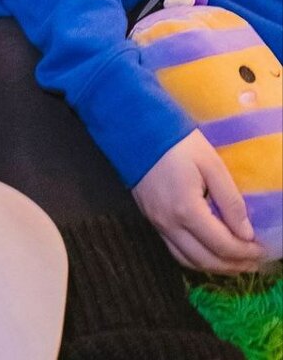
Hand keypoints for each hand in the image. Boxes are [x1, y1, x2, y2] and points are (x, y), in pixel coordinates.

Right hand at [132, 129, 266, 274]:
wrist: (136, 131)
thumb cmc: (178, 144)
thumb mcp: (211, 164)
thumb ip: (230, 200)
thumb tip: (246, 234)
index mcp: (186, 210)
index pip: (222, 245)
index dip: (246, 252)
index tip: (263, 250)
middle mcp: (169, 224)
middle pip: (206, 260)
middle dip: (234, 265)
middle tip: (254, 261)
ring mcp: (157, 224)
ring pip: (188, 261)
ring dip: (215, 267)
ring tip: (236, 262)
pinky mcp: (150, 220)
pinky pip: (175, 250)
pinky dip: (196, 258)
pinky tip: (209, 251)